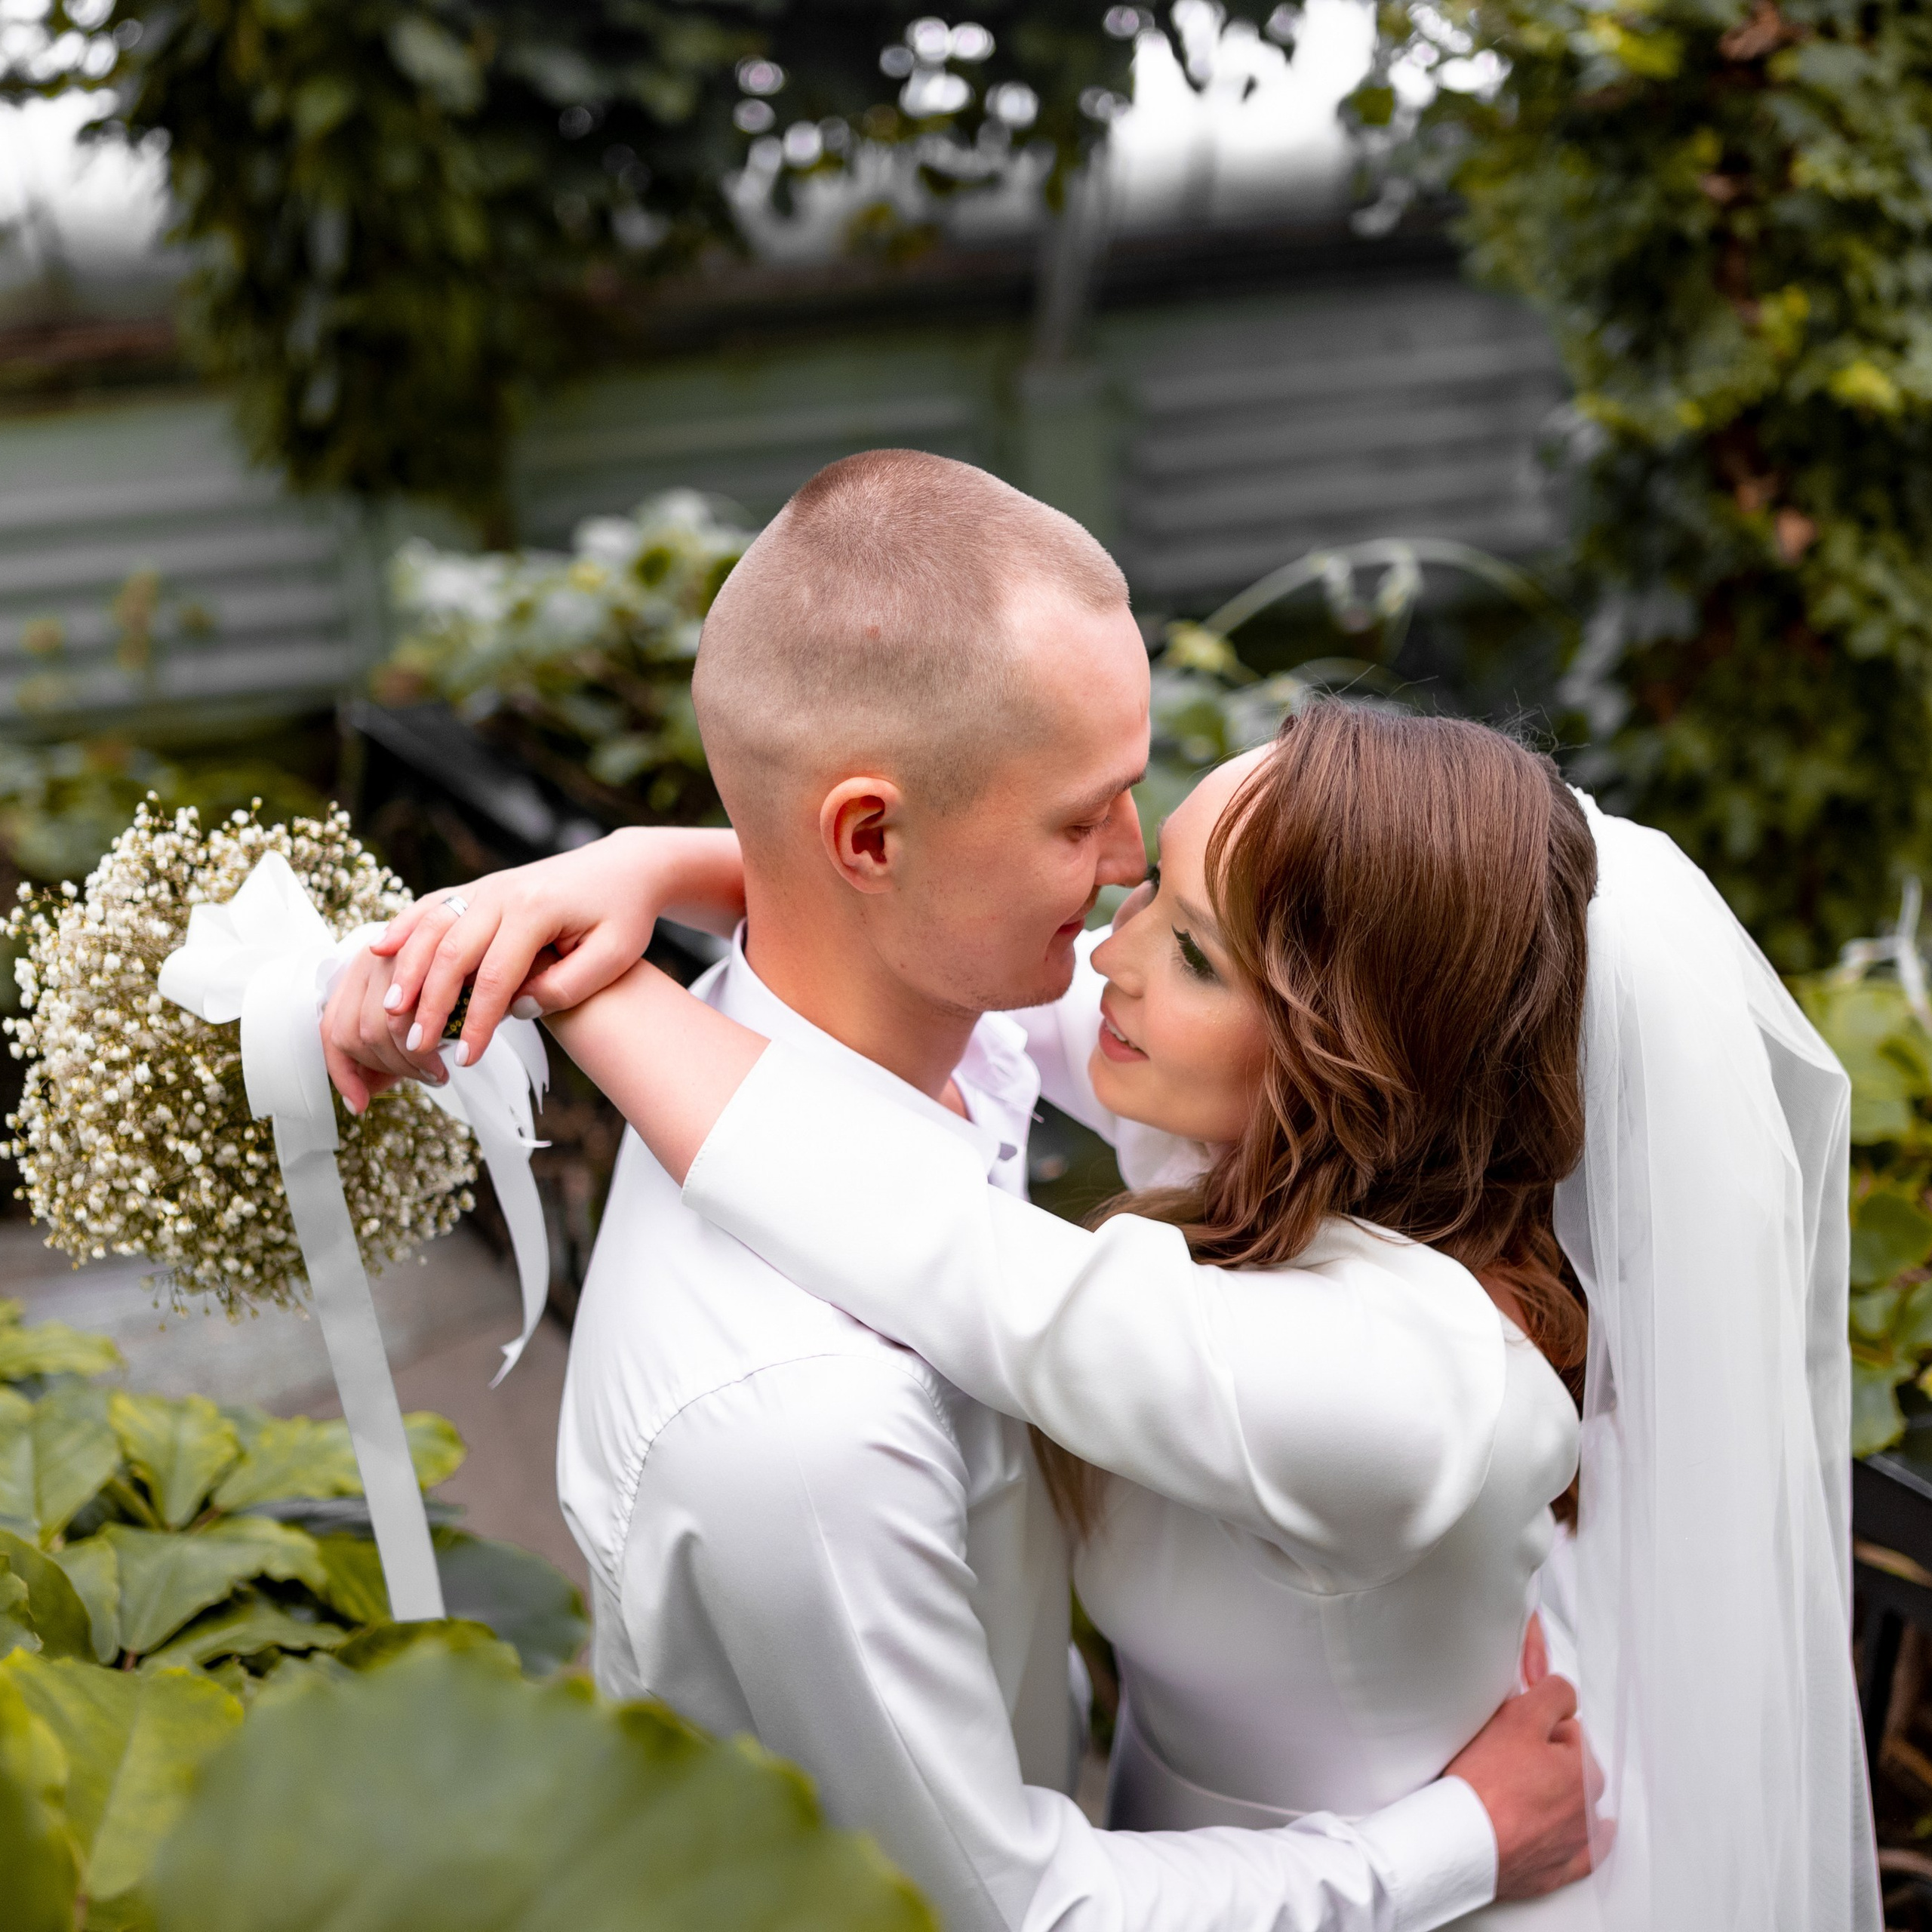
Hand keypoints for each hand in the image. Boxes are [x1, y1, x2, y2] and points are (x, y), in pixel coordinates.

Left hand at [321, 945, 449, 1114]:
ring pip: (382, 1027)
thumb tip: (358, 1096)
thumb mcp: (421, 1015)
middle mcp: (372, 957)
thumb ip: (389, 1048)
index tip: (358, 1102)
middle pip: (356, 1033)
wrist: (515, 941)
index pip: (333, 1027)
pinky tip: (448, 1060)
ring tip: (439, 1070)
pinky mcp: (432, 954)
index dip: (342, 1071)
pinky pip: (415, 1017)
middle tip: (424, 1078)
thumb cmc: (466, 981)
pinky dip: (425, 1051)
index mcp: (361, 970)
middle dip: (388, 1069)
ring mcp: (399, 953)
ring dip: (410, 1063)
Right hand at [348, 828, 744, 1089]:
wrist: (624, 867)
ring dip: (408, 969)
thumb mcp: (615, 955)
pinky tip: (380, 951)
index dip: (479, 1022)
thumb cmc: (624, 915)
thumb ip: (568, 985)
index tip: (466, 1059)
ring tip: (392, 1010)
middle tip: (416, 1045)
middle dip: (431, 1003)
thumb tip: (518, 1009)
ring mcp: (486, 887)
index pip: (497, 977)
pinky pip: (432, 905)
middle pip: (452, 953)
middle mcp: (503, 894)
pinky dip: (403, 927)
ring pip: (432, 927)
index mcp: (537, 911)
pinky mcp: (479, 888)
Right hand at [1447, 1634, 1607, 1900]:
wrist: (1461, 1844)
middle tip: (1505, 1755)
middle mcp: (1587, 1811)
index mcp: (1586, 1771)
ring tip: (1511, 1790)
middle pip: (1568, 1766)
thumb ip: (1552, 1694)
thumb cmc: (1487, 1784)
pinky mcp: (1554, 1872)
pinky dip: (1574, 1844)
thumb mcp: (1520, 1716)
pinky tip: (1574, 1836)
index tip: (1516, 1728)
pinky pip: (1578, 1857)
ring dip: (1551, 1795)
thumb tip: (1564, 1693)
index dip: (1538, 1722)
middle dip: (1544, 1757)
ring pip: (1568, 1806)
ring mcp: (1571, 1845)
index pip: (1568, 1727)